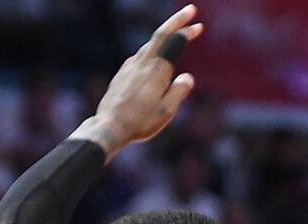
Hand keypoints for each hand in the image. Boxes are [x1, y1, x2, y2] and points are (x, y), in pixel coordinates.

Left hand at [73, 5, 203, 158]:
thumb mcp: (166, 111)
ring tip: (179, 36)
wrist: (109, 127)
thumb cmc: (140, 122)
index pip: (173, 41)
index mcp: (156, 70)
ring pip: (150, 45)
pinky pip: (142, 56)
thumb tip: (187, 77)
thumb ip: (178, 92)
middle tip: (191, 12)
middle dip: (177, 22)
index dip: (185, 30)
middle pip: (160, 35)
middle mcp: (142, 63)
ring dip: (166, 37)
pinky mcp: (123, 73)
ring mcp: (130, 66)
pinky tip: (158, 59)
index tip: (198, 26)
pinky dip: (155, 50)